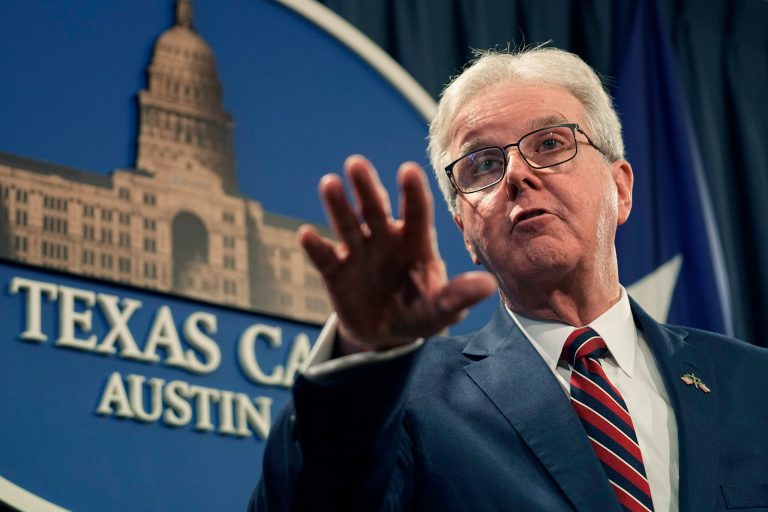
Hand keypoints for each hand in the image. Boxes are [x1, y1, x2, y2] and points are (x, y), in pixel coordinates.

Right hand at [298, 155, 495, 354]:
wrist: (385, 333)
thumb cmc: (419, 312)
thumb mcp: (440, 310)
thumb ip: (458, 297)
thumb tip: (488, 287)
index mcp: (415, 241)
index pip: (416, 212)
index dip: (412, 193)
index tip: (407, 170)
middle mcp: (385, 238)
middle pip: (376, 208)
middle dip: (366, 187)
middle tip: (356, 163)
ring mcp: (358, 252)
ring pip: (347, 223)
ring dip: (337, 205)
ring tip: (329, 184)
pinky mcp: (335, 270)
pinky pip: (324, 257)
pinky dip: (315, 247)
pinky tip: (305, 235)